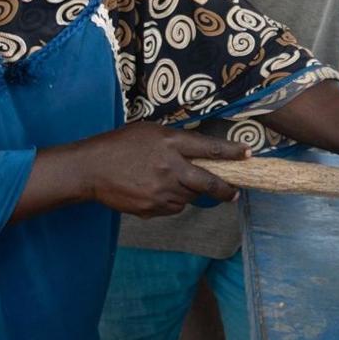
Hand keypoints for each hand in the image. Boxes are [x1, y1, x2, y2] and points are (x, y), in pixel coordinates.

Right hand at [65, 122, 251, 218]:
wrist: (90, 169)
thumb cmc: (120, 145)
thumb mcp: (150, 132)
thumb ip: (176, 141)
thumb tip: (201, 153)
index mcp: (170, 143)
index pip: (210, 148)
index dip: (232, 152)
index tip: (248, 155)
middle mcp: (170, 167)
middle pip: (209, 182)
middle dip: (226, 189)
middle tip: (234, 193)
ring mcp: (161, 190)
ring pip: (190, 197)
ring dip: (190, 192)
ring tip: (173, 183)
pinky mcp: (153, 208)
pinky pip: (174, 208)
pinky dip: (172, 202)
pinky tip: (156, 191)